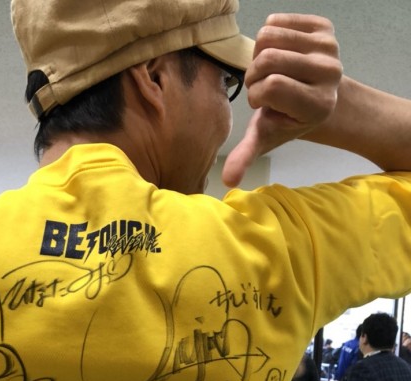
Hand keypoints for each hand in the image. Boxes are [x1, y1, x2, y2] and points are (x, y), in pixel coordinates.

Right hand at [222, 14, 342, 186]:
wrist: (317, 95)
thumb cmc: (286, 119)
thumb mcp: (266, 137)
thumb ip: (247, 155)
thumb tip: (228, 182)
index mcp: (318, 103)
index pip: (272, 86)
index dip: (257, 94)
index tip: (265, 104)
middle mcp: (330, 72)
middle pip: (268, 58)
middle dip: (255, 74)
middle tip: (264, 87)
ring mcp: (329, 46)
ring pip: (268, 35)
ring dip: (259, 55)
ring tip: (271, 70)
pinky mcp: (324, 26)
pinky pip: (276, 20)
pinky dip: (268, 37)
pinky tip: (279, 54)